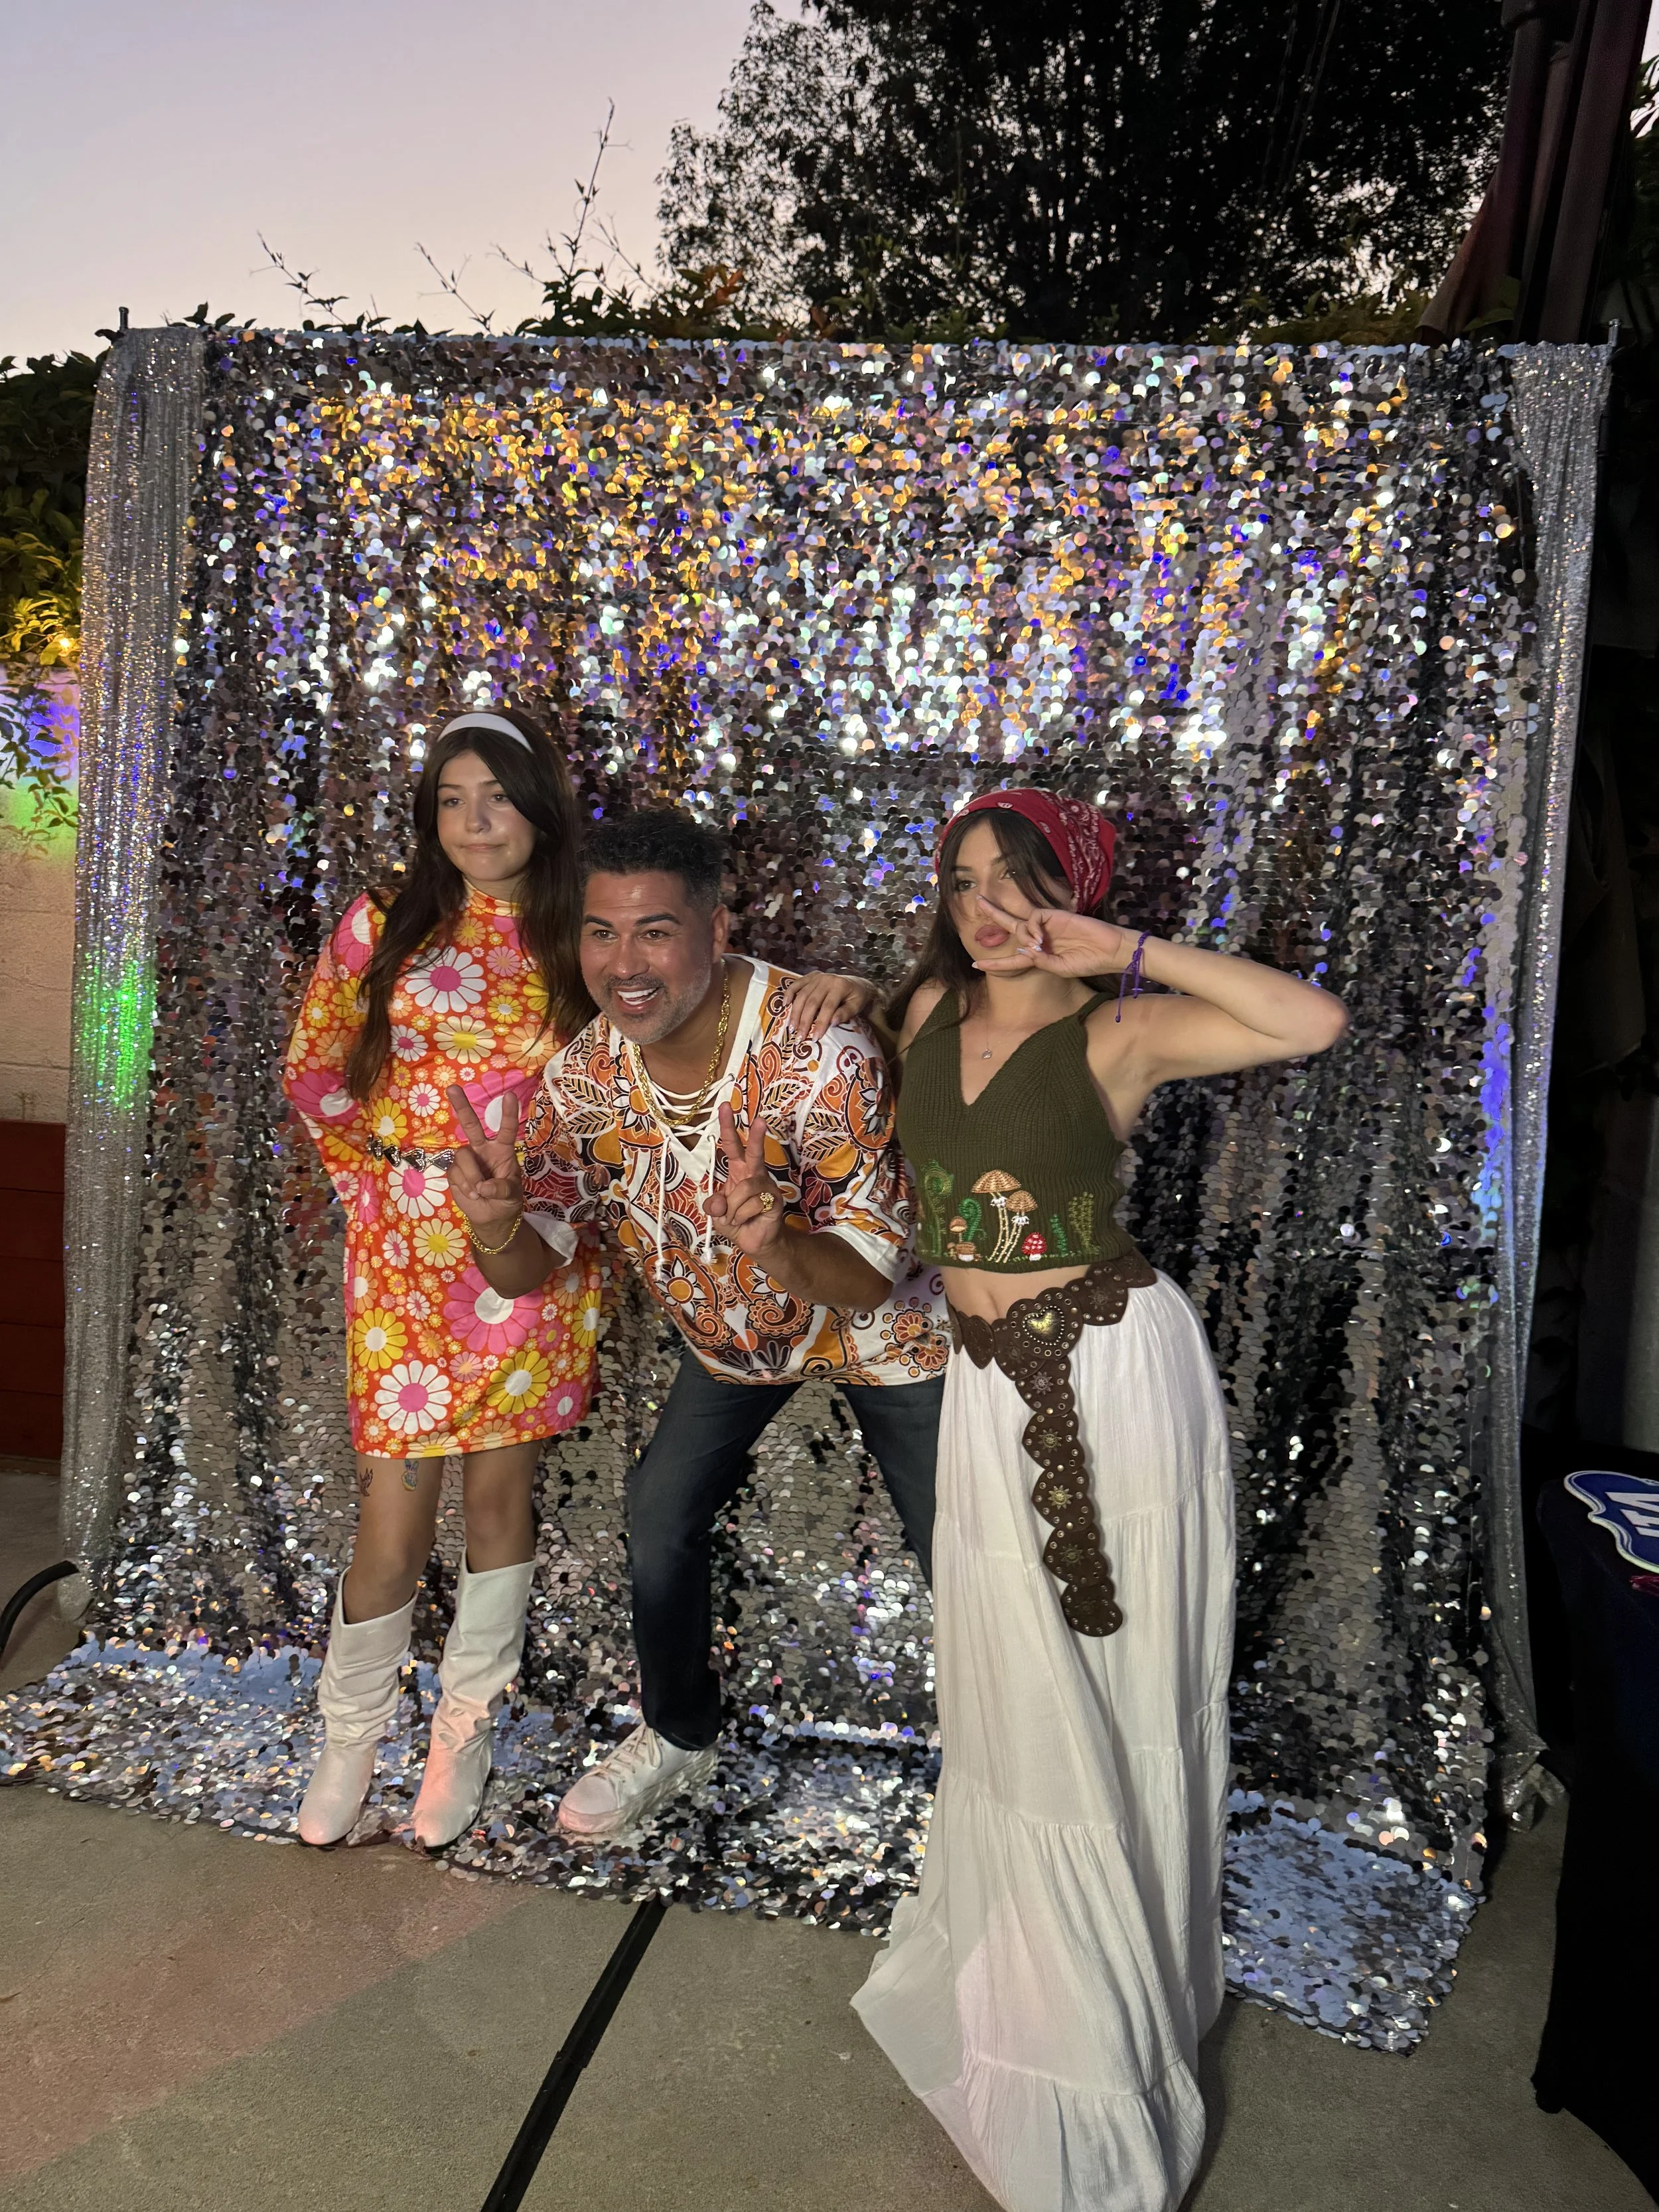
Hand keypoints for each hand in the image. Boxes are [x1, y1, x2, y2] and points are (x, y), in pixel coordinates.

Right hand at [445, 1085, 523, 1238]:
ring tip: (479, 1192)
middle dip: (462, 1107)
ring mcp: (467, 1159)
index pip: (506, 1129)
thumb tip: (483, 1187)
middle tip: (453, 1088)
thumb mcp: (512, 1196)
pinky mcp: (454, 1171)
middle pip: (471, 1125)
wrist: (491, 1217)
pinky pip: (454, 1173)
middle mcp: (483, 1149)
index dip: (507, 1114)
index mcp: (503, 1150)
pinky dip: (464, 1186)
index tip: (508, 1095)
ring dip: (471, 1176)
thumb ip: (501, 1189)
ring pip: (462, 1156)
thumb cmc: (506, 1200)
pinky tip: (471, 1194)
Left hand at [705, 1102, 786, 1254]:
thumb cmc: (737, 1222)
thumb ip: (714, 1205)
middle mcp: (753, 1174)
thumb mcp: (717, 1214)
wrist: (756, 1242)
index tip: (725, 1107)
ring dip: (733, 1208)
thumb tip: (719, 1203)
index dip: (728, 1127)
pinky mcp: (774, 1201)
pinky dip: (741, 1217)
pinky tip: (746, 1221)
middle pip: (754, 1152)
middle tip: (760, 1120)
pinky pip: (751, 1205)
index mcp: (738, 1171)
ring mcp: (766, 1187)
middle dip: (757, 1136)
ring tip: (735, 1218)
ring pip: (744, 1189)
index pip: (732, 1146)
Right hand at [779, 970, 876, 1040]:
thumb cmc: (857, 998)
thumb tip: (832, 1023)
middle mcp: (826, 979)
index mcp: (840, 986)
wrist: (857, 983)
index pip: (828, 1007)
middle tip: (799, 1037)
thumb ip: (845, 1014)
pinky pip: (796, 984)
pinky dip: (789, 993)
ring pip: (802, 995)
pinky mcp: (811, 976)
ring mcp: (817, 977)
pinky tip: (784, 1005)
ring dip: (795, 1012)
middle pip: (812, 1002)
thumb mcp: (856, 1006)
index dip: (820, 1023)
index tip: (815, 1038)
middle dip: (804, 1021)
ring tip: (792, 1028)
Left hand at [970, 894, 1141, 977]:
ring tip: (1040, 945)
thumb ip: (1041, 962)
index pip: (1013, 959)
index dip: (995, 964)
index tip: (975, 965)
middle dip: (994, 913)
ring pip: (1020, 924)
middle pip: (1011, 926)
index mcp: (1040, 956)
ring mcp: (1047, 926)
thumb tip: (1024, 950)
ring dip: (1024, 936)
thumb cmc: (1088, 962)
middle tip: (977, 900)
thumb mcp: (1061, 969)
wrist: (1110, 950)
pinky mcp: (1055, 915)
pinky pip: (1033, 917)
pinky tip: (1041, 937)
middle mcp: (1040, 938)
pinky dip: (1032, 927)